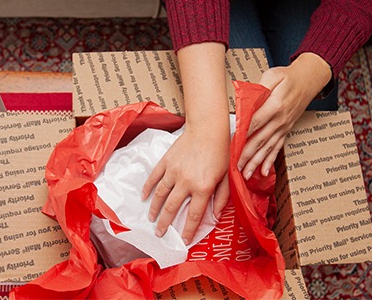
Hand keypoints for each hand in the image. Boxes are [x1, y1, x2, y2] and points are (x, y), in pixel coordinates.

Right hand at [141, 126, 229, 244]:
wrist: (208, 129)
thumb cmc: (221, 152)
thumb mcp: (227, 177)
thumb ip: (221, 197)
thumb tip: (216, 215)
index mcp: (203, 188)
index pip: (193, 215)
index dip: (188, 230)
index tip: (184, 241)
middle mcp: (186, 182)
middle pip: (172, 208)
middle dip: (165, 224)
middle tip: (160, 234)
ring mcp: (173, 171)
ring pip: (160, 195)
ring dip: (154, 209)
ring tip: (151, 219)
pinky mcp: (166, 162)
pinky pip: (154, 178)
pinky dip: (148, 188)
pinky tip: (144, 197)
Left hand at [237, 53, 331, 179]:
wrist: (308, 80)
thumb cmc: (287, 77)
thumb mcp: (272, 76)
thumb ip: (259, 89)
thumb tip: (245, 102)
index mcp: (275, 105)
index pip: (255, 122)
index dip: (243, 134)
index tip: (231, 145)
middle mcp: (279, 120)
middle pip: (259, 140)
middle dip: (245, 155)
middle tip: (233, 167)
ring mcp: (283, 127)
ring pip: (267, 148)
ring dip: (255, 163)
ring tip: (245, 175)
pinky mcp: (285, 131)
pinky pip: (277, 148)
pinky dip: (270, 161)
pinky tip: (263, 172)